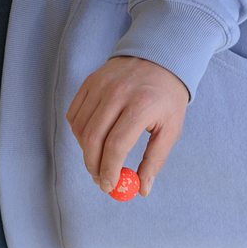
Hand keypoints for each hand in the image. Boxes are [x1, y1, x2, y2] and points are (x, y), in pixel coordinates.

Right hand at [66, 55, 188, 196]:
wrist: (160, 58)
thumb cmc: (167, 99)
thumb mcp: (171, 129)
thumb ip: (155, 160)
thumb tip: (142, 189)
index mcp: (142, 105)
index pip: (117, 145)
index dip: (110, 170)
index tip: (109, 186)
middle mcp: (118, 93)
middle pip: (94, 138)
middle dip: (93, 166)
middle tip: (101, 181)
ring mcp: (101, 85)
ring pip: (81, 128)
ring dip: (86, 151)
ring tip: (99, 161)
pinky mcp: (90, 82)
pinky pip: (75, 114)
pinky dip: (79, 133)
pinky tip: (93, 141)